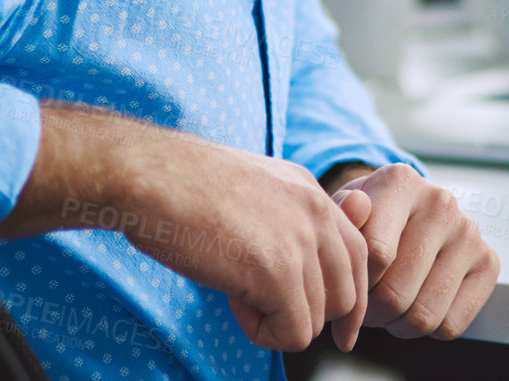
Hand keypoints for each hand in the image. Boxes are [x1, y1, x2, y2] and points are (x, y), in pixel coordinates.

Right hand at [117, 127, 369, 352]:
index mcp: (308, 189)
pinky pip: (293, 334)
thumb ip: (287, 220)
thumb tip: (306, 273)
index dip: (350, 297)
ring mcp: (300, 240)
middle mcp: (315, 210)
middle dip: (314, 316)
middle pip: (347, 293)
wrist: (149, 175)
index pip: (359, 253)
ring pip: (317, 318)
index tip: (339, 328)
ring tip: (234, 289)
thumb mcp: (249, 190)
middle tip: (269, 312)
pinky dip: (262, 332)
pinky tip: (232, 300)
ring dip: (276, 319)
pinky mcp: (279, 273)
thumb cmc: (180, 184)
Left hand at [328, 163, 498, 340]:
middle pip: (396, 293)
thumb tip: (356, 206)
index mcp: (401, 181)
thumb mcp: (345, 212)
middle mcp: (441, 202)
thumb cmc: (368, 219)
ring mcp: (469, 233)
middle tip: (365, 304)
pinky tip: (415, 304)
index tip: (349, 284)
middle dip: (371, 312)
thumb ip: (342, 214)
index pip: (376, 255)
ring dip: (396, 324)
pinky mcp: (489, 263)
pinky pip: (451, 326)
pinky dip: (427, 330)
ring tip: (387, 306)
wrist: (406, 215)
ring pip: (424, 316)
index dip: (356, 283)